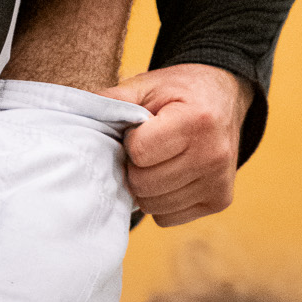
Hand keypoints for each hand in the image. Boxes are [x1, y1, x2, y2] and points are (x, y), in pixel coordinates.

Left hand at [105, 63, 253, 225]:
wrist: (224, 96)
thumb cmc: (180, 92)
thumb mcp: (148, 84)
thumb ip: (114, 99)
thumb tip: (76, 114)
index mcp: (195, 122)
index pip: (139, 153)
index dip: (130, 142)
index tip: (140, 130)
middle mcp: (213, 155)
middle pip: (144, 184)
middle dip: (135, 167)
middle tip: (146, 149)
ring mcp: (218, 182)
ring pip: (154, 206)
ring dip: (146, 187)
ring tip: (159, 161)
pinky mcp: (220, 201)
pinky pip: (169, 218)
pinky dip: (161, 201)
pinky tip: (171, 176)